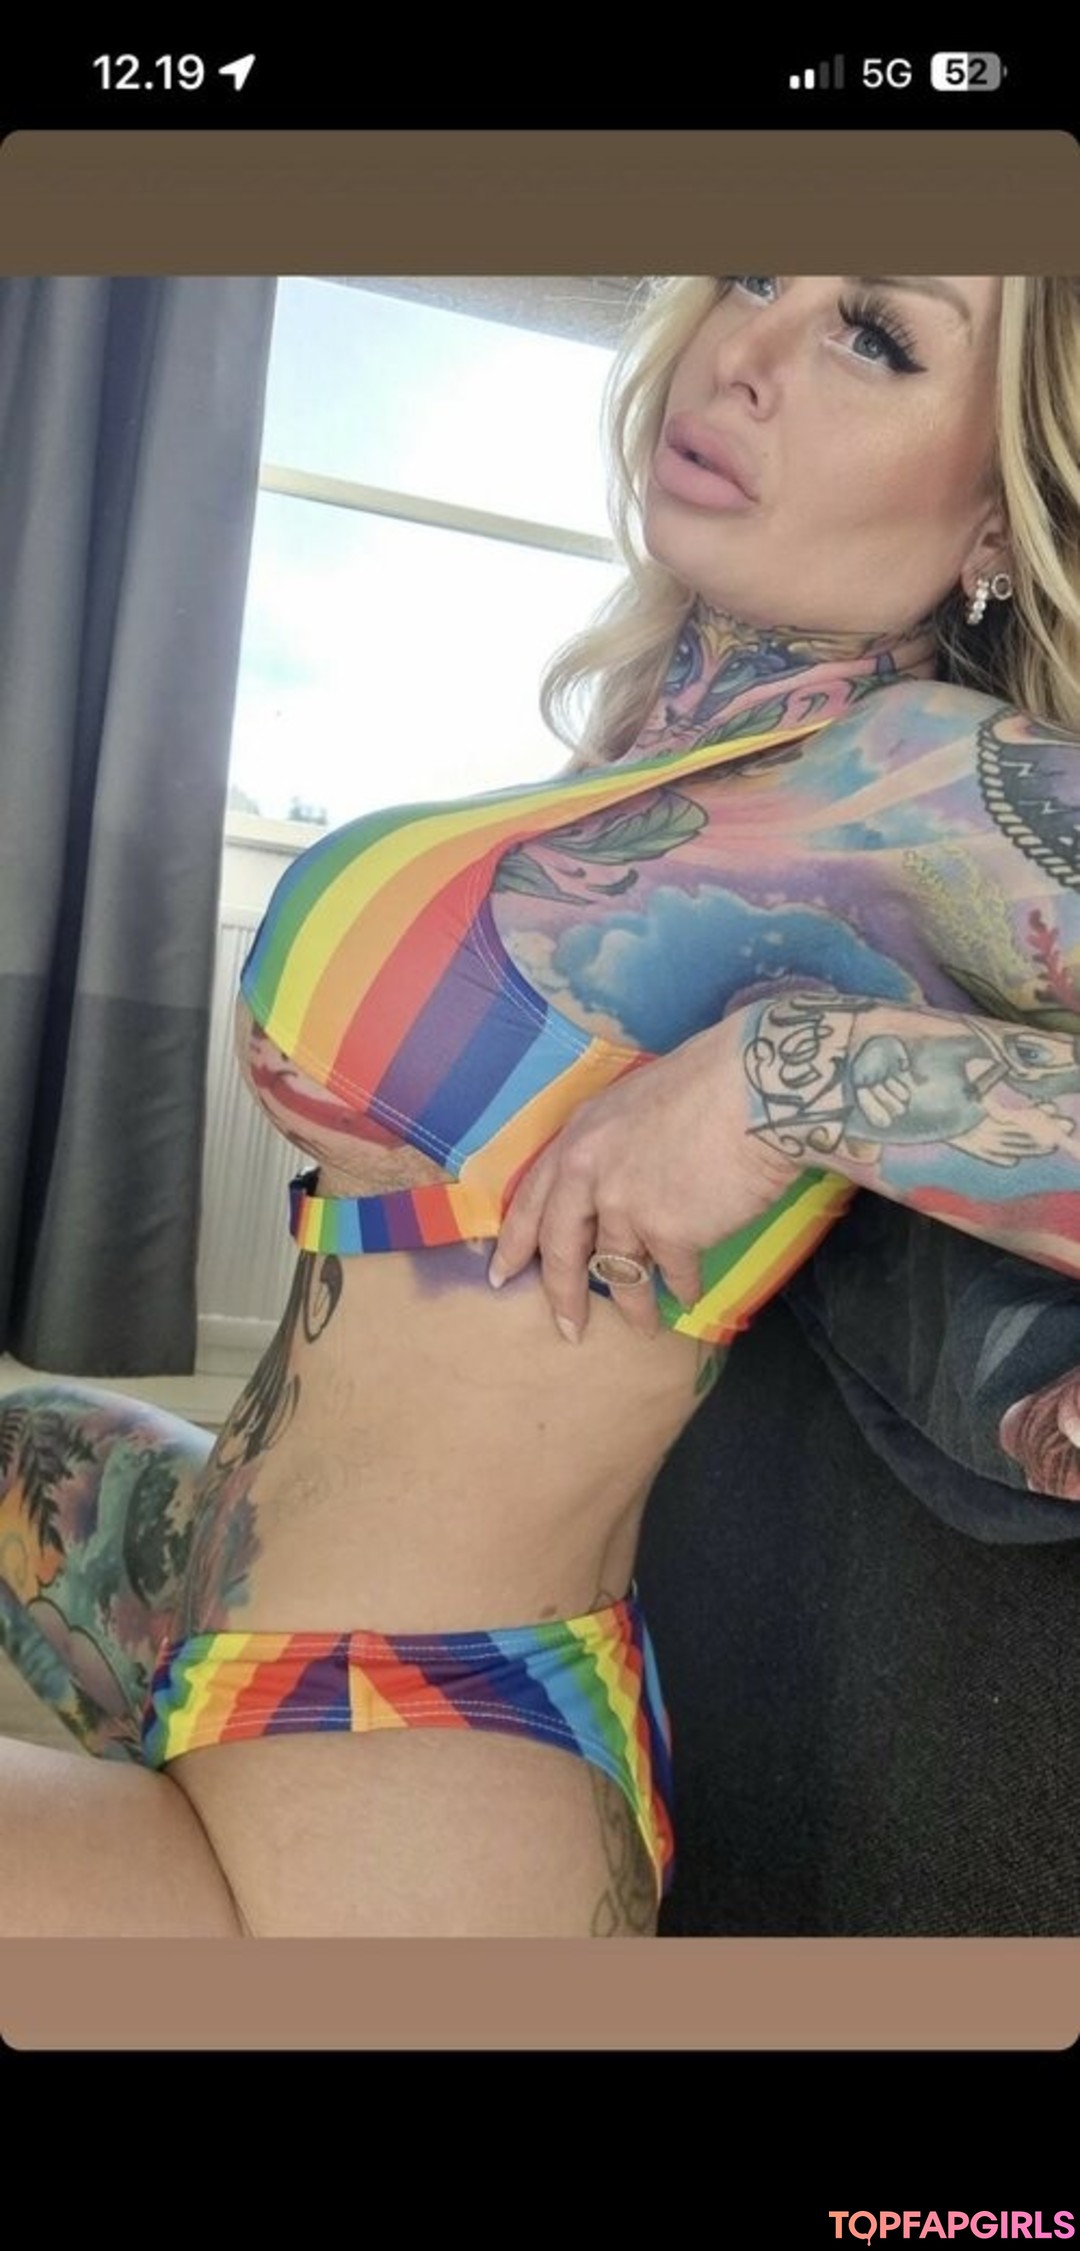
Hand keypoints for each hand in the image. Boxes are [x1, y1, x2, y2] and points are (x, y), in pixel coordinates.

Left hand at [487, 1013, 800, 1341]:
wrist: (753, 1090)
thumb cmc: (707, 1083)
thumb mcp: (635, 1104)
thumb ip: (615, 1145)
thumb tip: (622, 1181)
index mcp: (578, 1137)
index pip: (532, 1200)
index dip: (515, 1243)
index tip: (501, 1274)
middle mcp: (589, 1173)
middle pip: (561, 1247)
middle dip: (562, 1295)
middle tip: (568, 1329)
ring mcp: (624, 1204)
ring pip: (619, 1268)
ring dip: (633, 1305)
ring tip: (642, 1329)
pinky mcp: (667, 1231)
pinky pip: (672, 1273)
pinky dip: (684, 1288)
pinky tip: (691, 1297)